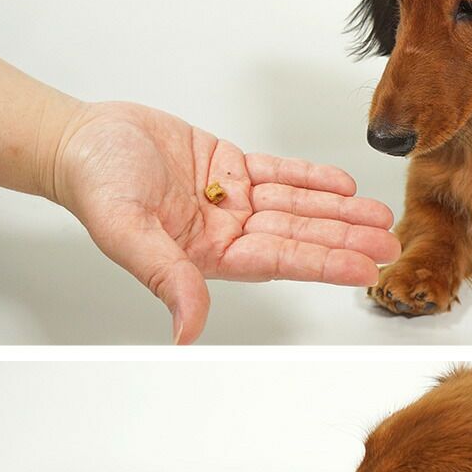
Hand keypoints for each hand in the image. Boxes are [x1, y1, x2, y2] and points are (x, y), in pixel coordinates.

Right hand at [51, 101, 400, 342]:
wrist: (81, 140)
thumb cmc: (95, 184)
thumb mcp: (128, 231)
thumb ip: (165, 278)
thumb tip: (186, 332)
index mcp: (211, 255)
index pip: (282, 260)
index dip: (325, 262)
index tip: (365, 268)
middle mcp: (229, 232)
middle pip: (300, 235)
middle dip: (345, 238)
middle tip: (390, 242)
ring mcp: (232, 201)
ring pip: (297, 205)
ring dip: (338, 209)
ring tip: (379, 215)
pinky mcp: (229, 168)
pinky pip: (278, 174)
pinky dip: (310, 178)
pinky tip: (342, 184)